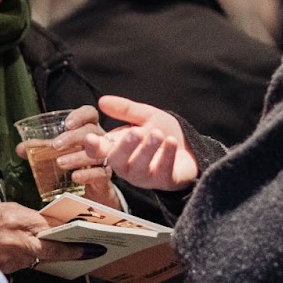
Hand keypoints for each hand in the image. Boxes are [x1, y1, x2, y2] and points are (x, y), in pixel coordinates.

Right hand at [0, 201, 85, 274]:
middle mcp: (16, 239)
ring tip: (39, 249)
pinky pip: (18, 266)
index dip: (72, 242)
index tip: (89, 248)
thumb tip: (44, 225)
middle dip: (66, 252)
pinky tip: (14, 255)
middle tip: (86, 254)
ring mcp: (8, 257)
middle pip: (50, 250)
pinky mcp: (0, 270)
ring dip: (38, 255)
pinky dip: (19, 261)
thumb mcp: (1, 209)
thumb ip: (24, 218)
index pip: (54, 232)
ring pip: (34, 259)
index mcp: (18, 219)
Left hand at [16, 106, 120, 208]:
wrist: (92, 191)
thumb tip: (20, 148)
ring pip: (97, 153)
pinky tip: (75, 177)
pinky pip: (100, 173)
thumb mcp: (60, 153)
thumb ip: (42, 149)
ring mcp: (104, 159)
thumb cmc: (77, 164)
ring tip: (60, 163)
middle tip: (56, 146)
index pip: (90, 114)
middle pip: (92, 131)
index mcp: (89, 130)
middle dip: (73, 137)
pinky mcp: (105, 177)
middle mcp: (100, 141)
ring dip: (77, 156)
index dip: (80, 115)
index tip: (67, 123)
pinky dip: (87, 174)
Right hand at [81, 96, 199, 190]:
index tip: (91, 138)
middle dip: (125, 147)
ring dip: (148, 150)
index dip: (92, 147)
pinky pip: (163, 171)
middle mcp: (127, 166)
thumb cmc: (162, 133)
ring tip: (157, 134)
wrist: (191, 147)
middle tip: (136, 133)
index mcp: (117, 149)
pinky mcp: (164, 181)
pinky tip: (171, 142)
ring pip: (140, 168)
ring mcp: (145, 177)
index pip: (98, 152)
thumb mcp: (145, 116)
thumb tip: (102, 101)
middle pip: (117, 161)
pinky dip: (167, 155)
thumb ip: (125, 110)